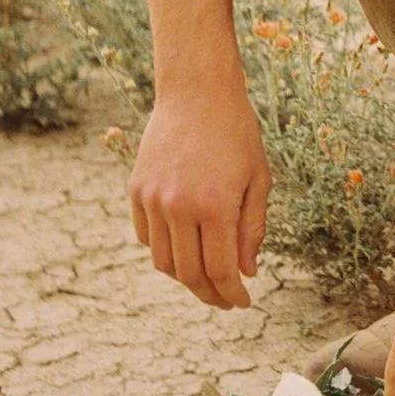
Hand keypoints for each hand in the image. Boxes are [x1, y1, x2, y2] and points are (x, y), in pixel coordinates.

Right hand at [129, 76, 269, 308]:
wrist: (197, 93)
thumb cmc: (236, 133)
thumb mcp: (258, 179)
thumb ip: (252, 228)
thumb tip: (246, 272)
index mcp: (216, 206)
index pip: (221, 270)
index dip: (232, 293)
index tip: (243, 303)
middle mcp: (180, 207)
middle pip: (189, 274)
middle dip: (210, 294)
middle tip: (225, 299)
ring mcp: (153, 200)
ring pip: (164, 262)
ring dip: (185, 278)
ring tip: (206, 277)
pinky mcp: (137, 191)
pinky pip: (147, 238)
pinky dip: (164, 251)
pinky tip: (184, 249)